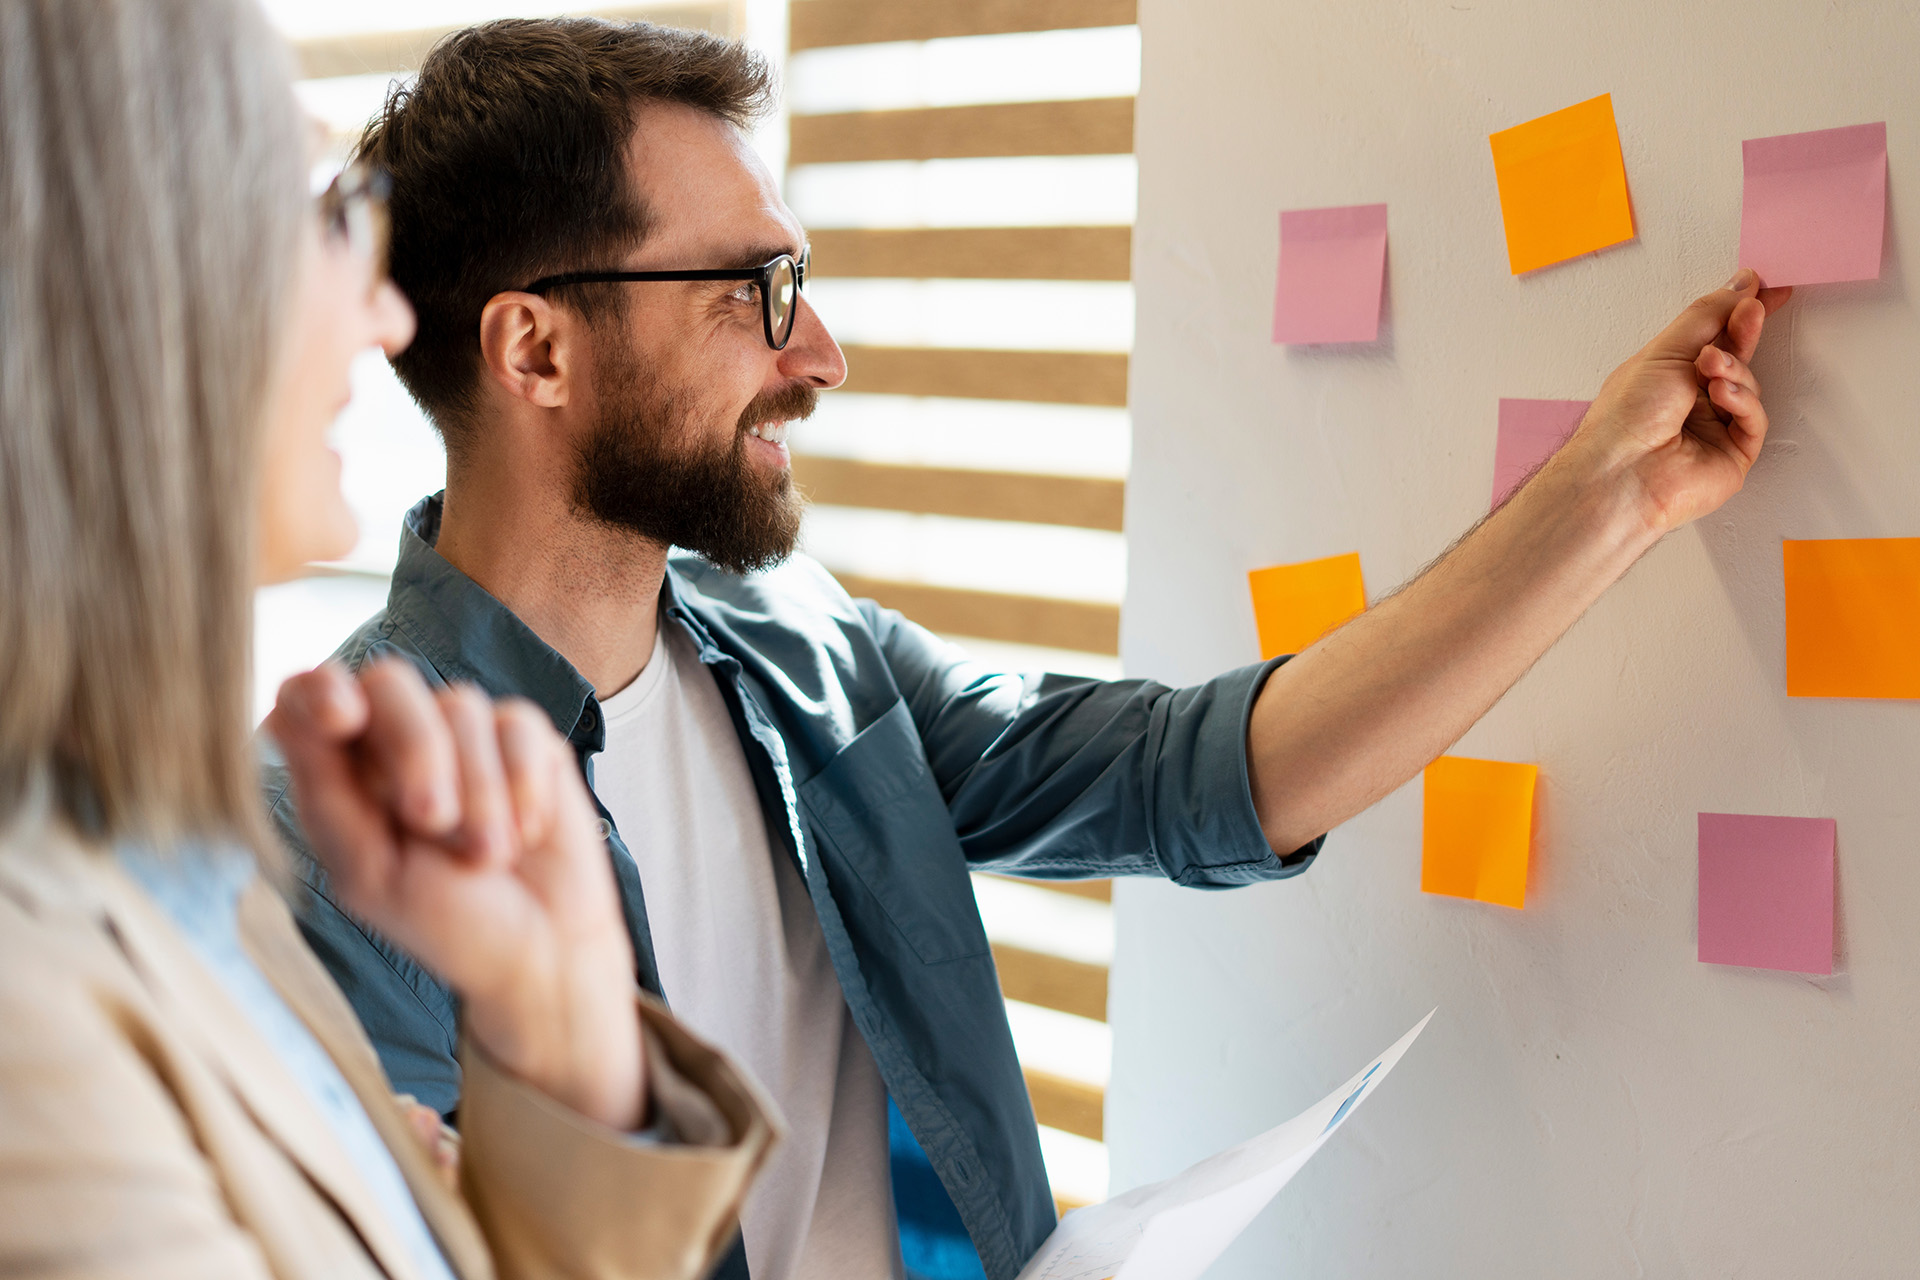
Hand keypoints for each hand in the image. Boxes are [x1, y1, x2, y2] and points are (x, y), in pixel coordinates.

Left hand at [266, 659, 645, 1130]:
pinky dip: (523, 782)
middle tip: (432, 820)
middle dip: (415, 746)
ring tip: (488, 855)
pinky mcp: (528, 741)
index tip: (344, 719)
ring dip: (478, 790)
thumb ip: (326, 790)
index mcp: (345, 770)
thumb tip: (284, 711)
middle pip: (390, 680)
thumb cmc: (446, 921)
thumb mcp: (370, 873)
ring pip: (461, 704)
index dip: (321, 689)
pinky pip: (519, 723)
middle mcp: (401, 740)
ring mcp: (468, 735)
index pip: (311, 695)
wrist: (540, 951)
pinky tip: (526, 831)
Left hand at [1557, 267, 1792, 533]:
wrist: (1621, 473)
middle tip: (1753, 310)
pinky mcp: (1733, 455)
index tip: (1764, 288)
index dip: (1738, 312)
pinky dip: (1742, 401)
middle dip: (1744, 333)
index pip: (1712, 337)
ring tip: (1710, 366)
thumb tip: (1740, 283)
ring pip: (1747, 386)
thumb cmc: (1625, 417)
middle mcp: (1690, 402)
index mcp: (1666, 376)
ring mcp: (1713, 429)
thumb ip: (1706, 316)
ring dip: (1734, 370)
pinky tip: (1721, 395)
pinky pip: (1754, 419)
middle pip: (1734, 358)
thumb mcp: (1664, 350)